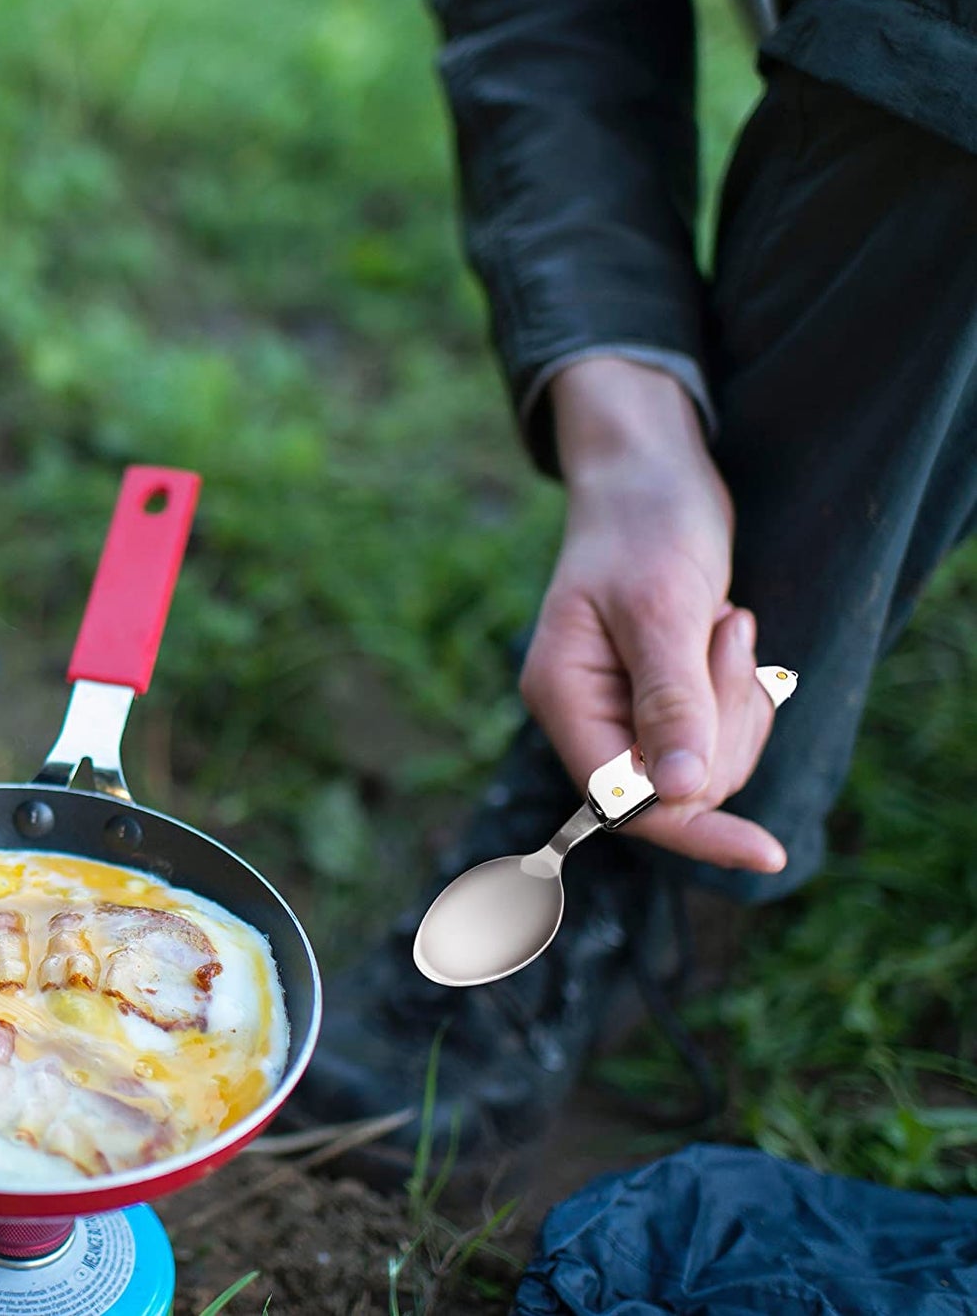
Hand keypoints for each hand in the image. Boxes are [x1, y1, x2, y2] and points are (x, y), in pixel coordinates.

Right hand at [517, 358, 784, 872]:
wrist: (650, 477)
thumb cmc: (644, 527)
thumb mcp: (662, 606)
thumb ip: (670, 698)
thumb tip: (682, 792)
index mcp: (562, 695)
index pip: (624, 798)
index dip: (693, 828)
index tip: (766, 852)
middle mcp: (586, 714)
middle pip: (677, 785)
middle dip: (725, 721)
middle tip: (726, 636)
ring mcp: (622, 710)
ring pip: (707, 764)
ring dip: (738, 701)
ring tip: (725, 624)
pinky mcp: (661, 701)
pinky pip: (721, 737)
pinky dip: (743, 694)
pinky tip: (728, 637)